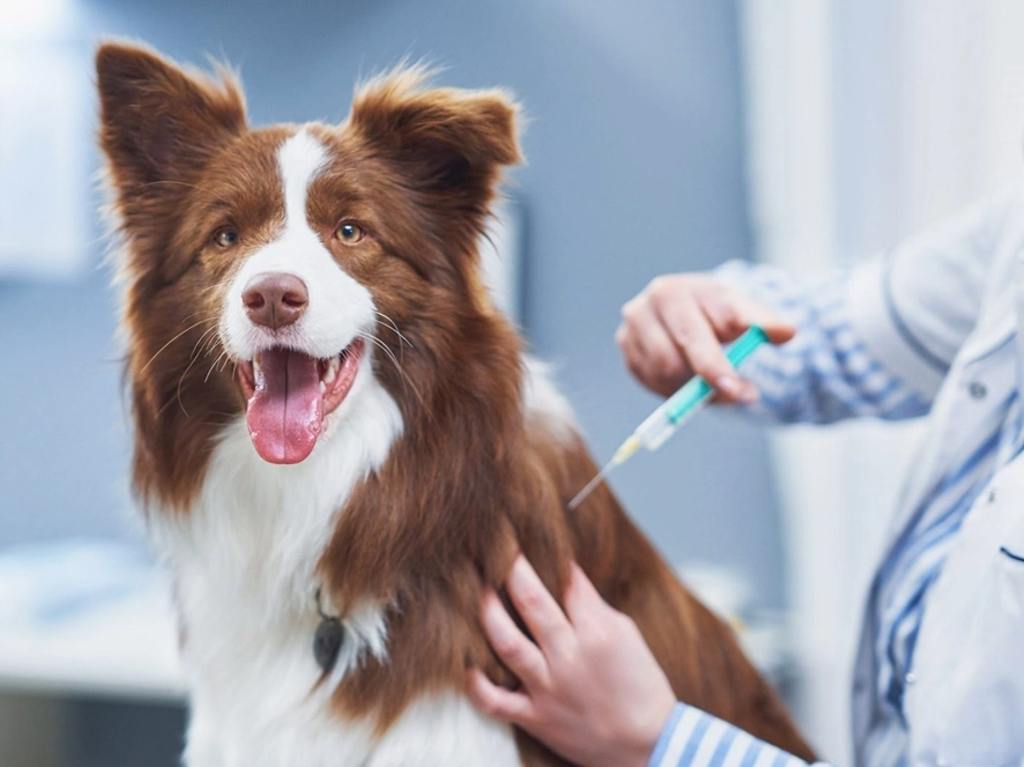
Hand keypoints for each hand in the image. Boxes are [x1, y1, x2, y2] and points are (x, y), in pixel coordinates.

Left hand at [467, 556, 675, 766]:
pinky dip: (476, 684)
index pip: (566, 581)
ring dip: (488, 612)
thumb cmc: (641, 685)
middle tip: (496, 546)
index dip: (548, 556)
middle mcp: (569, 656)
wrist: (649, 745)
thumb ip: (592, 605)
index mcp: (597, 631)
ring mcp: (549, 688)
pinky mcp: (536, 718)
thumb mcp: (626, 634)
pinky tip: (465, 662)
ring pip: (508, 643)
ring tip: (477, 588)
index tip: (529, 536)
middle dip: (511, 569)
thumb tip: (563, 577)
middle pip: (531, 601)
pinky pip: (495, 701)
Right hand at [616, 273, 794, 399]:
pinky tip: (688, 380)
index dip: (721, 362)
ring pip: (665, 372)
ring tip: (713, 383)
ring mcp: (632, 328)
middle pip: (677, 353)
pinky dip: (673, 389)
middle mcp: (648, 305)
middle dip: (709, 378)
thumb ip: (764, 323)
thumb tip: (787, 331)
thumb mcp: (743, 313)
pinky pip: (652, 382)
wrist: (685, 309)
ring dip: (691, 386)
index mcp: (676, 290)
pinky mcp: (626, 350)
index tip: (739, 387)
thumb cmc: (716, 313)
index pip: (700, 328)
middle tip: (734, 397)